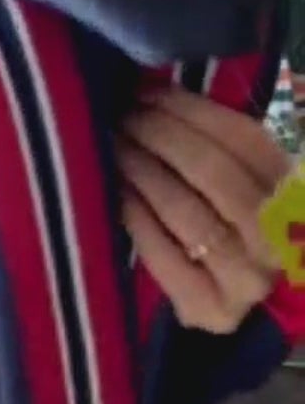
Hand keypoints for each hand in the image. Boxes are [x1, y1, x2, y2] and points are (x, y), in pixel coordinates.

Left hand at [116, 86, 288, 333]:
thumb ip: (217, 141)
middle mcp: (280, 239)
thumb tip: (154, 92)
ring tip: (117, 147)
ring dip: (144, 172)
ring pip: (187, 213)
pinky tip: (120, 193)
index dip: (190, 110)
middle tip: (126, 119)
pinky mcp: (211, 310)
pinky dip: (138, 218)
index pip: (245, 140)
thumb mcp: (246, 177)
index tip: (149, 95)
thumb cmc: (236, 220)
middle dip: (161, 137)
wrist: (242, 293)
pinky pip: (165, 256)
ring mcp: (249, 280)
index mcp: (297, 194)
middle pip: (214, 173)